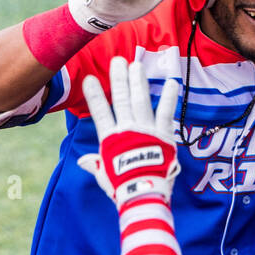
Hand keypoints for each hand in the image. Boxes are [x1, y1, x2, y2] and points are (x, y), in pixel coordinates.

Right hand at [77, 55, 181, 204]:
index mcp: (110, 139)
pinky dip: (169, 97)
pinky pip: (166, 112)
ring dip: (138, 81)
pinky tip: (172, 82)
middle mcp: (128, 129)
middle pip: (121, 99)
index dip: (95, 95)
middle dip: (119, 79)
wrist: (144, 194)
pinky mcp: (164, 135)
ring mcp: (146, 130)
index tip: (90, 79)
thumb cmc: (122, 187)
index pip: (99, 112)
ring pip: (141, 100)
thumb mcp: (104, 176)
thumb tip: (82, 161)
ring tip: (136, 64)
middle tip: (118, 61)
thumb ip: (95, 164)